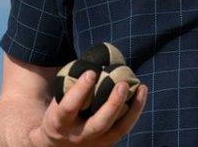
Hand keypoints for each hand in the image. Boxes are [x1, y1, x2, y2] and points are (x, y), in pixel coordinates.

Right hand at [28, 70, 147, 145]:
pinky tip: (141, 94)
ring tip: (141, 87)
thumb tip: (92, 59)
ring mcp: (95, 143)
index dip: (80, 91)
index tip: (91, 72)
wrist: (58, 145)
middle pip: (99, 124)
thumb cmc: (60, 114)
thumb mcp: (57, 103)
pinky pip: (125, 129)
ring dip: (132, 109)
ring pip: (118, 130)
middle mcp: (78, 136)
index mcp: (60, 123)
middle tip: (122, 84)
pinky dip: (135, 111)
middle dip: (112, 104)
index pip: (69, 108)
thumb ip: (70, 87)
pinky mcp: (108, 144)